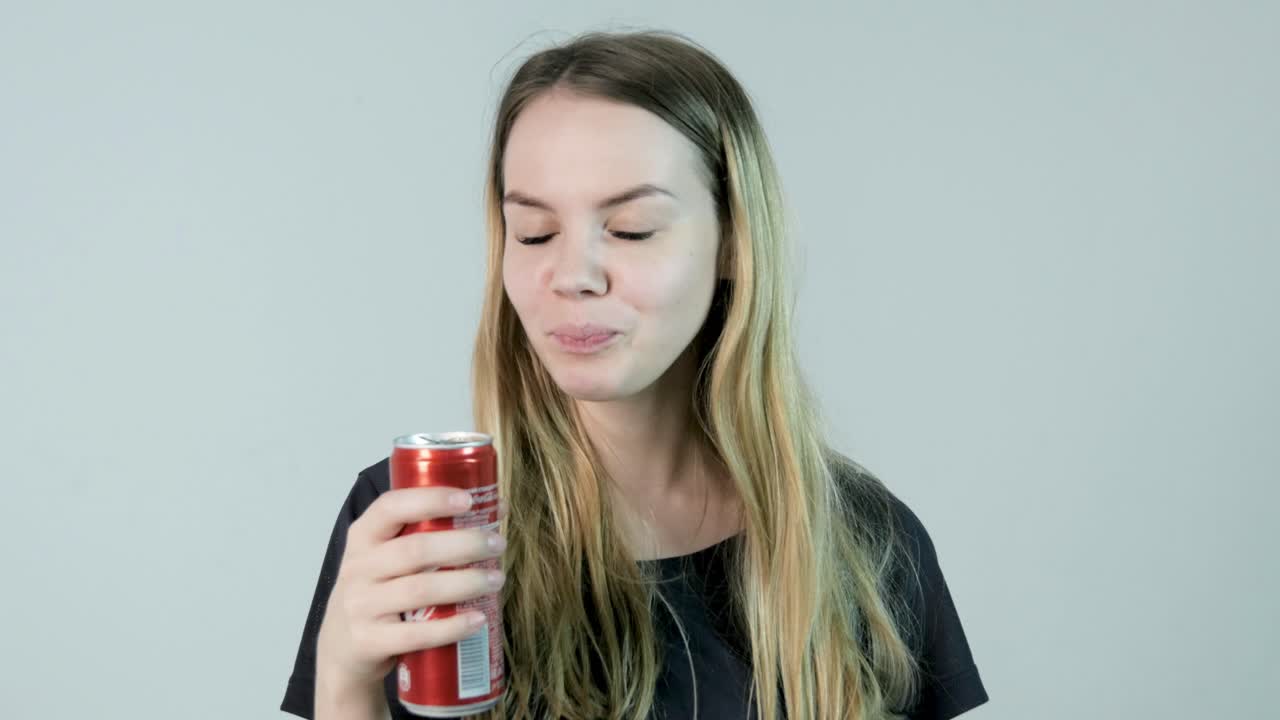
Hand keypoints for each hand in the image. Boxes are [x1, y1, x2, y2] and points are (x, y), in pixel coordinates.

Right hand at [316, 487, 507, 692]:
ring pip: (419, 590)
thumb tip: (491, 509)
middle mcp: (358, 568)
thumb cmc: (376, 590)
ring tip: (496, 579)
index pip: (391, 507)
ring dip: (465, 583)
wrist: (341, 647)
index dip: (430, 500)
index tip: (469, 500)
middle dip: (464, 544)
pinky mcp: (370, 641)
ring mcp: (361, 606)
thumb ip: (422, 533)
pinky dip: (452, 626)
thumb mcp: (383, 555)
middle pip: (415, 550)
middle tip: (497, 544)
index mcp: (363, 536)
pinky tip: (478, 618)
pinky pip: (416, 634)